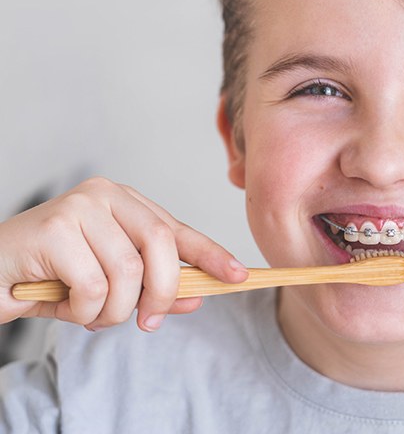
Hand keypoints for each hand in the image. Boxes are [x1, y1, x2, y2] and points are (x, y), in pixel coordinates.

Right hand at [0, 177, 247, 330]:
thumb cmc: (53, 276)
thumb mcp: (111, 285)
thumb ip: (152, 287)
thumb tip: (196, 298)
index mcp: (125, 203)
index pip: (177, 229)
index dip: (210, 254)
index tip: (238, 276)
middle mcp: (106, 195)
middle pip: (160, 245)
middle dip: (161, 292)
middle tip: (148, 320)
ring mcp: (80, 206)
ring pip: (127, 272)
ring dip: (112, 311)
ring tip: (90, 313)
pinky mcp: (55, 227)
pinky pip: (93, 286)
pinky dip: (84, 312)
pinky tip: (64, 306)